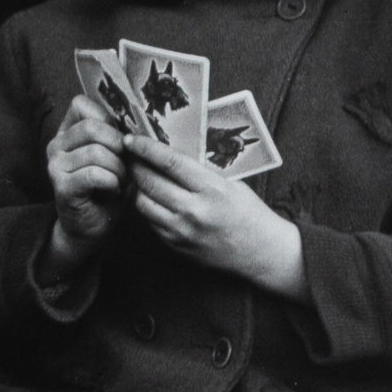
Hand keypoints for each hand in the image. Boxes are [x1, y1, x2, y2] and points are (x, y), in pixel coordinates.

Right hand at [42, 95, 129, 279]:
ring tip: (119, 182)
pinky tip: (112, 191)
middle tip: (125, 167)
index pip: (81, 105)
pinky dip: (111, 182)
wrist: (91, 227)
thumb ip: (117, 136)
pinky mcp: (61, 186)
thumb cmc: (106, 190)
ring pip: (96, 151)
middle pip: (93, 127)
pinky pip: (94, 174)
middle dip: (119, 147)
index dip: (107, 120)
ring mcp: (55, 165)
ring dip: (118, 169)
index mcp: (66, 132)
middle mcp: (55, 145)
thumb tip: (136, 124)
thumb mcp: (114, 156)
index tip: (119, 142)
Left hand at [123, 134, 307, 299]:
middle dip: (135, 165)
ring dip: (136, 187)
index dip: (146, 148)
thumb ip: (200, 169)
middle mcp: (195, 211)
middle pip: (150, 182)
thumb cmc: (248, 211)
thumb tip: (167, 149)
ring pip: (143, 203)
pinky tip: (150, 197)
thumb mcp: (230, 182)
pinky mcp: (176, 245)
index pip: (170, 162)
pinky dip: (146, 207)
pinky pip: (150, 222)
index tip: (131, 139)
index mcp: (212, 189)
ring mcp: (183, 231)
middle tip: (130, 155)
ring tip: (138, 176)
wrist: (262, 251)